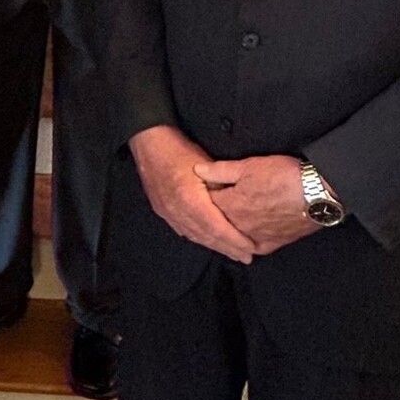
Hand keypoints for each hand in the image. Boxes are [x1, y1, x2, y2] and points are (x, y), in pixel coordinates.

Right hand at [128, 126, 255, 263]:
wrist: (148, 142)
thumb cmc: (179, 149)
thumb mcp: (206, 165)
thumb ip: (221, 188)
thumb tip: (238, 205)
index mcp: (190, 200)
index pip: (217, 228)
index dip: (234, 240)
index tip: (251, 248)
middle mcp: (178, 211)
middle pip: (207, 236)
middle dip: (228, 248)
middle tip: (247, 257)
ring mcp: (167, 212)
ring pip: (194, 235)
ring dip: (214, 246)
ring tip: (232, 253)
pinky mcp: (162, 210)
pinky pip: (182, 229)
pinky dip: (198, 237)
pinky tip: (207, 241)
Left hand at [195, 155, 319, 255]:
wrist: (317, 193)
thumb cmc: (283, 176)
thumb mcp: (249, 166)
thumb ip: (221, 170)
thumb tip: (197, 171)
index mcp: (230, 205)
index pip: (207, 202)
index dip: (205, 194)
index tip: (204, 190)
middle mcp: (239, 225)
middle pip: (218, 222)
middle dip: (212, 214)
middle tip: (211, 207)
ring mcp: (255, 237)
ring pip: (233, 236)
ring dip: (227, 230)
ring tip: (227, 220)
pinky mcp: (272, 243)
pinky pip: (253, 247)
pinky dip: (246, 244)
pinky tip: (243, 242)